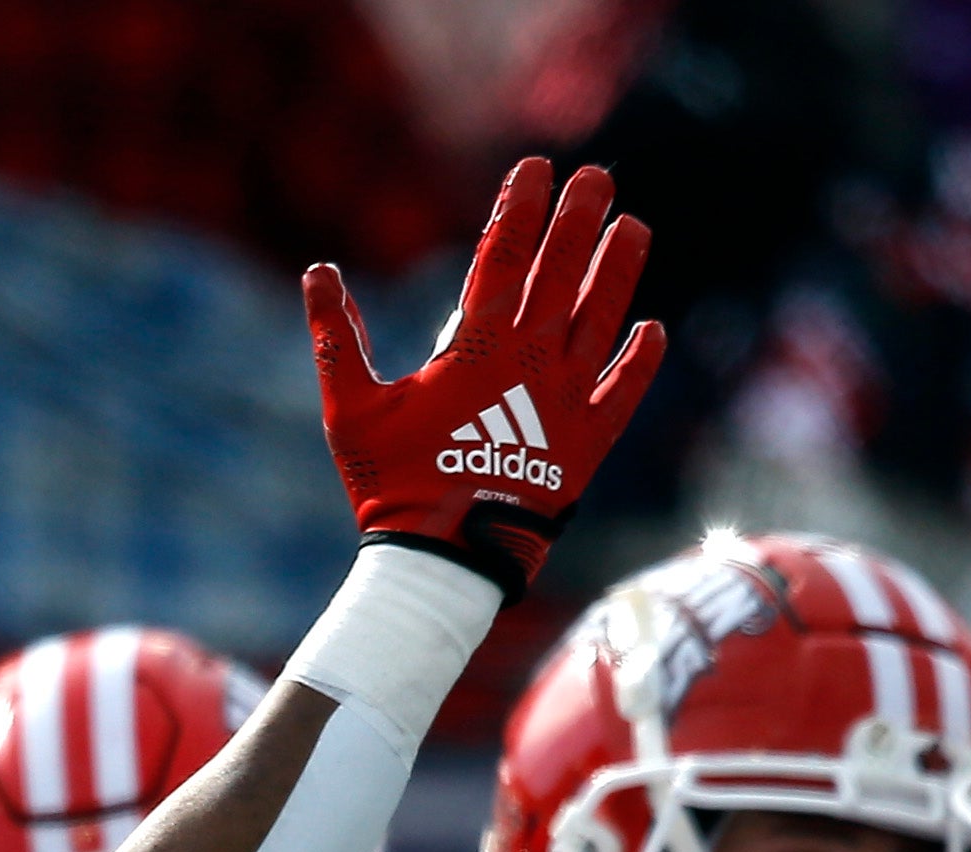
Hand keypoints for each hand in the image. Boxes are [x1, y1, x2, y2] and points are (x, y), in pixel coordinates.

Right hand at [307, 159, 664, 598]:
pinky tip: (652, 329)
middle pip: (562, 272)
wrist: (444, 565)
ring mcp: (565, 401)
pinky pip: (624, 393)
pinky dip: (640, 361)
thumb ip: (337, 338)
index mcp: (475, 346)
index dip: (520, 206)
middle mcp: (530, 362)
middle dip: (578, 219)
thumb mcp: (350, 410)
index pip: (503, 256)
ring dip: (618, 270)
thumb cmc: (392, 487)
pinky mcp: (587, 444)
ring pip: (602, 319)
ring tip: (634, 228)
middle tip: (597, 179)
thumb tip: (317, 272)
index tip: (536, 167)